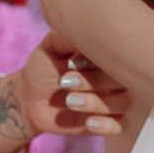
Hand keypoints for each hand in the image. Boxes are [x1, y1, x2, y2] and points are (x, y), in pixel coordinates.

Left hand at [0, 43, 131, 152]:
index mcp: (107, 56)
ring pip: (124, 103)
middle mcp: (115, 77)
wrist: (29, 98)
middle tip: (64, 82)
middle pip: (125, 80)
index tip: (72, 63)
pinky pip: (120, 126)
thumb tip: (88, 26)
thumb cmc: (43, 67)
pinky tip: (88, 122)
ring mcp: (113, 100)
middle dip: (95, 82)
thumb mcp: (51, 47)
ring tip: (69, 101)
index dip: (100, 61)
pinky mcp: (107, 122)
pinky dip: (107, 125)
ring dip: (97, 103)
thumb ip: (68, 37)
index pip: (120, 55)